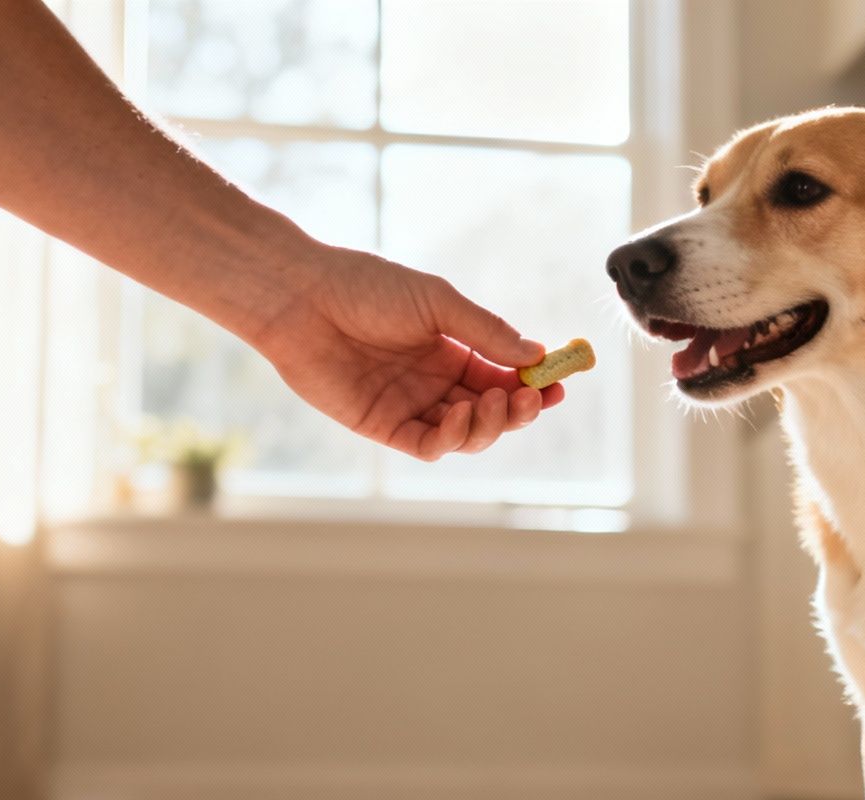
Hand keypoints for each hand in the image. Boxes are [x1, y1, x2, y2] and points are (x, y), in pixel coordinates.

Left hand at [254, 244, 564, 460]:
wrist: (304, 298)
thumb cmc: (367, 288)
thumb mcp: (437, 302)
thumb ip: (485, 331)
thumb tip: (535, 355)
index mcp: (452, 349)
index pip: (504, 376)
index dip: (533, 384)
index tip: (559, 383)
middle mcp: (435, 382)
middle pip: (491, 411)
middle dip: (518, 409)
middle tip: (532, 398)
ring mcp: (411, 406)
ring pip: (466, 434)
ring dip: (489, 425)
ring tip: (493, 403)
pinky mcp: (383, 427)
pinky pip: (429, 445)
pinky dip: (452, 439)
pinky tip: (461, 417)